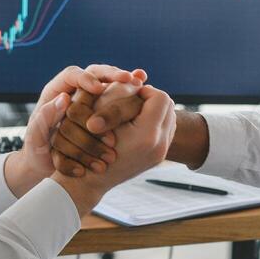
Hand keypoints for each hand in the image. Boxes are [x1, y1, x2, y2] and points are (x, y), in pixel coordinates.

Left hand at [5, 65, 144, 195]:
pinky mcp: (102, 110)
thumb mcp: (35, 137)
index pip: (71, 75)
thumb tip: (64, 98)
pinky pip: (117, 96)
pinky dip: (130, 92)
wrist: (45, 165)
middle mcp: (74, 91)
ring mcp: (90, 100)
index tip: (98, 89)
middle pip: (95, 73)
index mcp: (55, 93)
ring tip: (140, 84)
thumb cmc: (36, 152)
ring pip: (109, 82)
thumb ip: (44, 118)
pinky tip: (144, 90)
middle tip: (129, 80)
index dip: (86, 79)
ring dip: (125, 82)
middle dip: (112, 74)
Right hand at [52, 85, 175, 213]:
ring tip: (134, 110)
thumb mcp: (101, 111)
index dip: (144, 90)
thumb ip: (120, 91)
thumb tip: (140, 78)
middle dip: (152, 99)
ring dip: (155, 110)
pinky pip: (166, 130)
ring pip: (170, 118)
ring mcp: (160, 153)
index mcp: (147, 133)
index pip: (160, 97)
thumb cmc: (89, 143)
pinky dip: (155, 122)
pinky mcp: (158, 158)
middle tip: (133, 99)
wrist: (90, 180)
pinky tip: (137, 122)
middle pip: (169, 106)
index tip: (129, 93)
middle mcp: (159, 145)